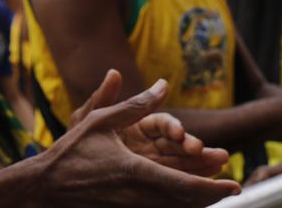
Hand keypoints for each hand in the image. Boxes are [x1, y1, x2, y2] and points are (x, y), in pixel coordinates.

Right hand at [37, 70, 238, 206]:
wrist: (47, 185)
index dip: (213, 187)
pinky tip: (182, 198)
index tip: (234, 184)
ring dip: (196, 201)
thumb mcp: (101, 121)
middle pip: (187, 202)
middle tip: (230, 188)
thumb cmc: (72, 150)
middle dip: (211, 195)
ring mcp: (134, 206)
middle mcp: (140, 194)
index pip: (186, 184)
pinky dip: (177, 204)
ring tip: (212, 191)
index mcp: (137, 171)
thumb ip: (136, 104)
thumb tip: (162, 85)